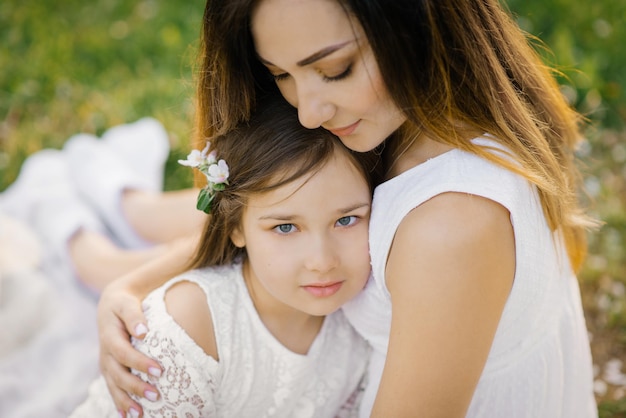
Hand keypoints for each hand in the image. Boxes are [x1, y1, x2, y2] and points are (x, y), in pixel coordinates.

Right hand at [97, 280, 161, 417]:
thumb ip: (134, 315)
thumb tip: (143, 331)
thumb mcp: (127, 303)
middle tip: (156, 395)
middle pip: (118, 374)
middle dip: (136, 387)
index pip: (124, 353)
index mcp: (109, 336)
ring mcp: (106, 362)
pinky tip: (129, 415)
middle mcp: (105, 353)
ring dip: (126, 401)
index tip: (159, 371)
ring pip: (113, 385)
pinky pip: (113, 387)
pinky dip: (119, 402)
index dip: (140, 363)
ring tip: (140, 414)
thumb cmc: (124, 302)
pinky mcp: (110, 368)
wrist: (112, 304)